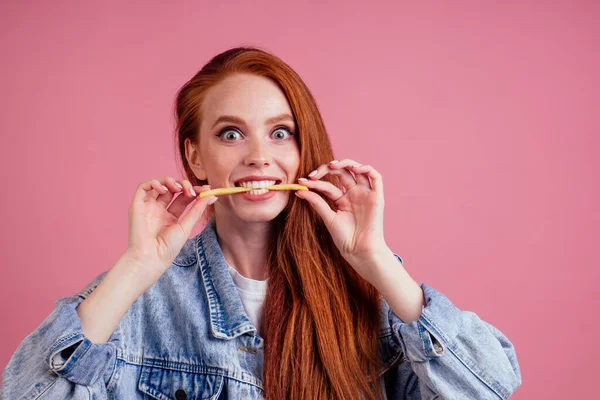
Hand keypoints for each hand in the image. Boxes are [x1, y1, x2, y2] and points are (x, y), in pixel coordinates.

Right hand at [125, 177, 216, 282]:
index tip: (207, 189)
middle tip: (192, 191)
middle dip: (184, 185)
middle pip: (173, 189)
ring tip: (179, 189)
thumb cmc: (168, 248)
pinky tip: (165, 189)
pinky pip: (143, 187)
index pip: (184, 197)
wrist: (151, 257)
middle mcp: (159, 210)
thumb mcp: (186, 226)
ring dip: (170, 181)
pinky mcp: (137, 205)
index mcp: (171, 217)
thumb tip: (212, 195)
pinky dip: (154, 182)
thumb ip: (197, 209)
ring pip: (159, 185)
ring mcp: (148, 207)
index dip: (195, 191)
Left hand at [295, 159, 389, 281]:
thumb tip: (299, 189)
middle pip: (341, 172)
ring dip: (346, 163)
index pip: (328, 184)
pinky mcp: (376, 196)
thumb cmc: (345, 238)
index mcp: (342, 199)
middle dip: (327, 169)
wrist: (359, 251)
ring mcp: (365, 194)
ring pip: (357, 170)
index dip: (315, 181)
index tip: (302, 182)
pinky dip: (366, 168)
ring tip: (332, 165)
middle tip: (314, 174)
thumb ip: (317, 202)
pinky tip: (355, 169)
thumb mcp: (328, 218)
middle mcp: (353, 194)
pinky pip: (375, 177)